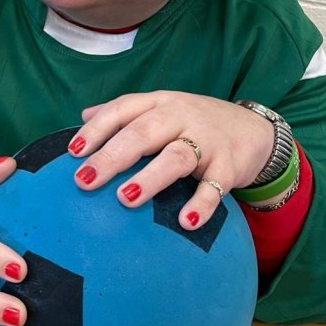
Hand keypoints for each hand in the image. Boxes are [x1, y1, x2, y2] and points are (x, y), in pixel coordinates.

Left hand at [68, 91, 274, 228]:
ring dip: (150, 178)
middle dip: (112, 156)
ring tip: (126, 198)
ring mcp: (207, 140)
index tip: (72, 151)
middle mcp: (181, 117)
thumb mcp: (161, 110)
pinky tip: (186, 222)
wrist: (253, 130)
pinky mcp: (229, 166)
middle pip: (143, 133)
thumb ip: (124, 113)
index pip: (123, 110)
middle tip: (84, 179)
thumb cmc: (194, 123)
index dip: (97, 129)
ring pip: (176, 156)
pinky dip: (201, 204)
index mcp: (159, 103)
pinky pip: (214, 187)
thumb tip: (82, 117)